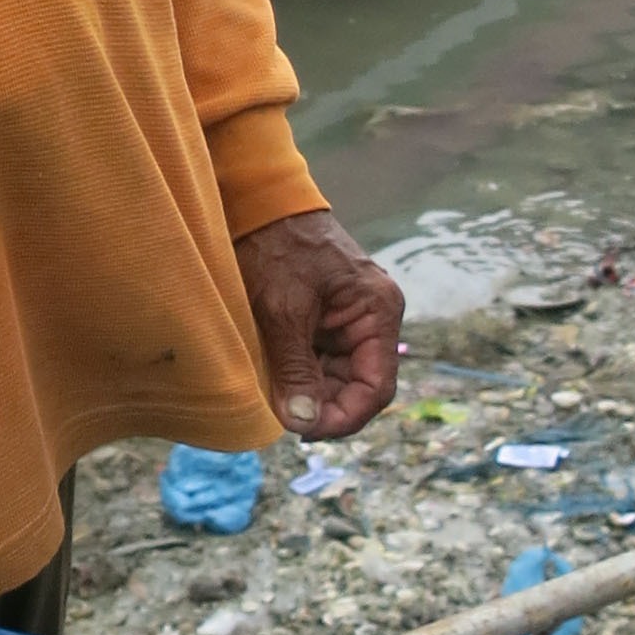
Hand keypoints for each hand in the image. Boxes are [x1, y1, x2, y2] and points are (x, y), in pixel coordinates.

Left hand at [234, 210, 402, 440]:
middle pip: (357, 386)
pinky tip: (274, 383)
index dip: (345, 417)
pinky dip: (298, 375)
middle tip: (284, 422)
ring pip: (335, 377)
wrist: (256, 202)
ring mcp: (348, 319)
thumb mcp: (282, 310)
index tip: (306, 433)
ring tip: (275, 402)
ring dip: (308, 393)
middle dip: (323, 408)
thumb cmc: (276, 247)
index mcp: (377, 311)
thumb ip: (295, 368)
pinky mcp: (323, 319)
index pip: (376, 386)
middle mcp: (371, 318)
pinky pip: (318, 360)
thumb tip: (302, 423)